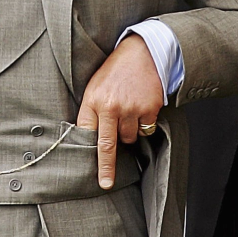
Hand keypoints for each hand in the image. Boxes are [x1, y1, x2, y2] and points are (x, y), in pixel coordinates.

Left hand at [78, 33, 163, 188]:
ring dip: (128, 133)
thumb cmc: (114, 72)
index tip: (96, 177)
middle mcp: (111, 106)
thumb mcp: (94, 88)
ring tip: (127, 114)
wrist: (141, 53)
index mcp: (93, 100)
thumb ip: (91, 112)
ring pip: (130, 137)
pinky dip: (143, 125)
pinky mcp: (149, 108)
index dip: (91, 157)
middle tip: (106, 183)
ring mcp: (131, 108)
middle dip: (108, 167)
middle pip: (108, 145)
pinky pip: (146, 129)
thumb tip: (88, 139)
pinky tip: (140, 108)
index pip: (87, 135)